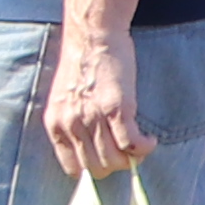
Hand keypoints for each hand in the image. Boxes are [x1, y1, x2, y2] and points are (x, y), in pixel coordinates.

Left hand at [41, 15, 146, 173]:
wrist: (92, 36)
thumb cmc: (81, 65)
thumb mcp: (64, 100)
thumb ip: (71, 124)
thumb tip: (89, 149)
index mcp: (55, 124)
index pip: (73, 168)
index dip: (92, 168)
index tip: (105, 160)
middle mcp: (71, 124)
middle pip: (97, 169)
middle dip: (115, 165)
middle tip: (126, 151)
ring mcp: (93, 118)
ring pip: (116, 160)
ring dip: (132, 157)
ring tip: (139, 144)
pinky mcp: (117, 109)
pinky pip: (132, 143)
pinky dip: (144, 147)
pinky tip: (149, 140)